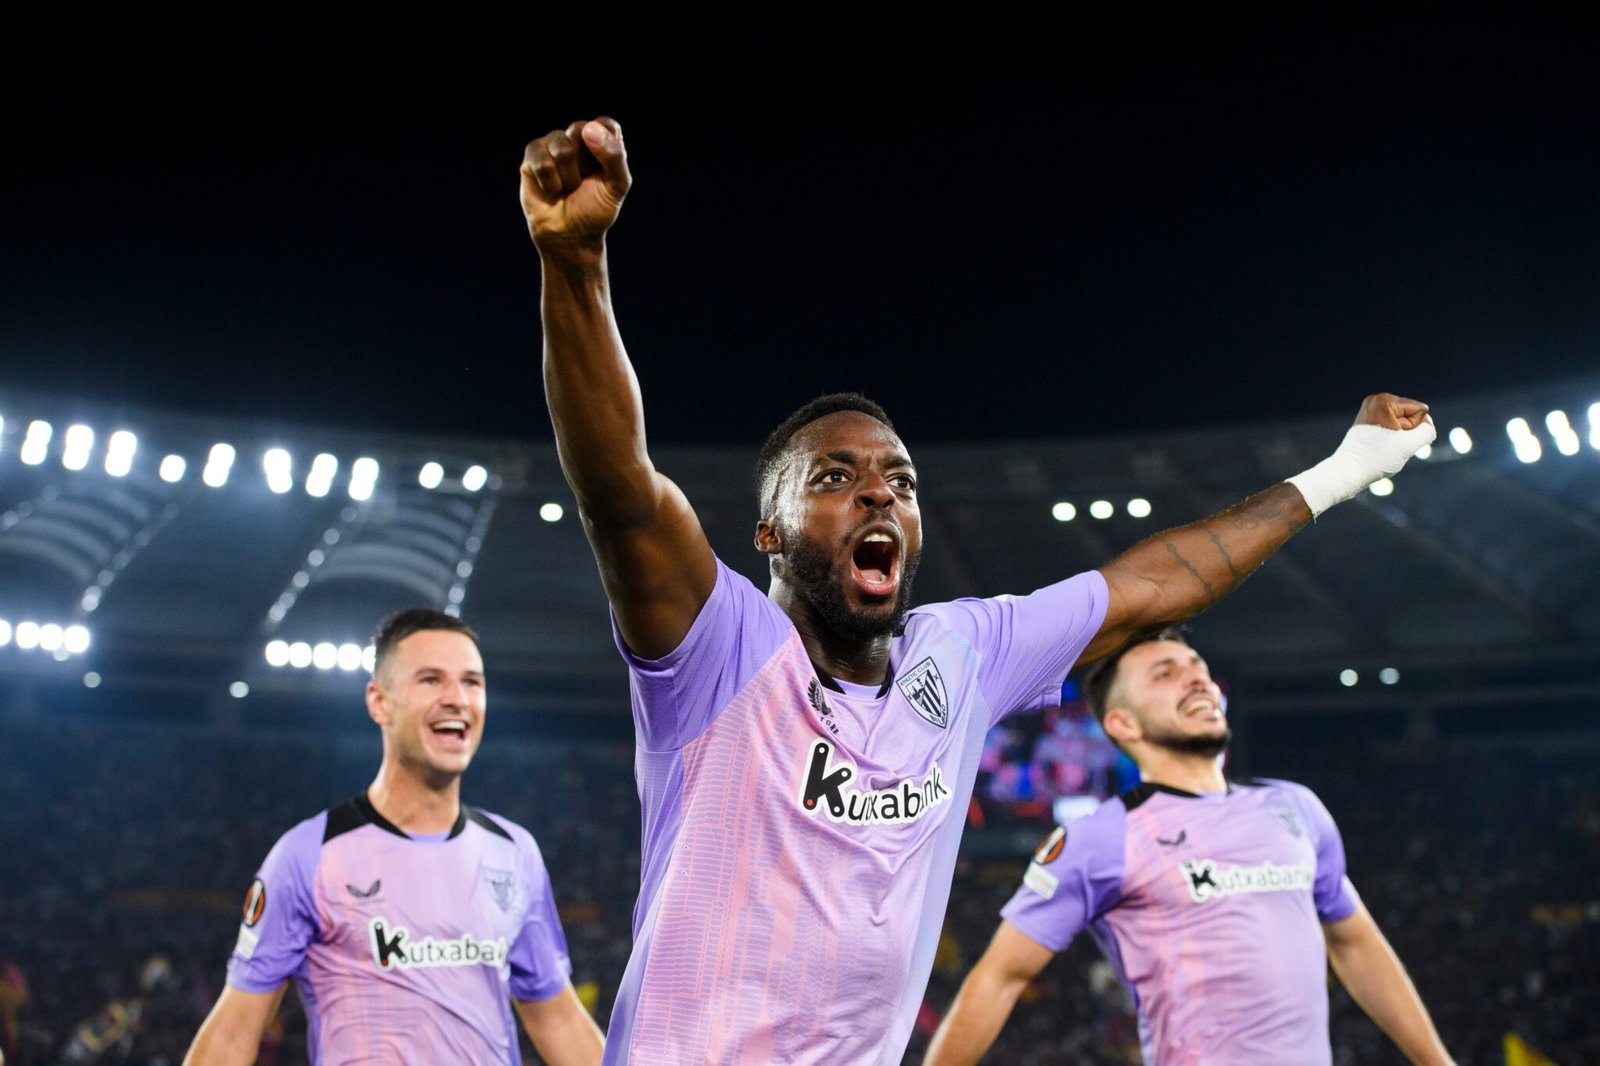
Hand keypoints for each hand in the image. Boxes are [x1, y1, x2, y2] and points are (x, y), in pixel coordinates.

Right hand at [521, 117, 630, 251]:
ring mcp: (553, 143)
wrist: (570, 235)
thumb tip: (588, 128)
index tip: (604, 171)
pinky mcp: (532, 154)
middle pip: (582, 130)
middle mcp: (577, 137)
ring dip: (568, 179)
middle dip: (586, 165)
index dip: (605, 147)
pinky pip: (542, 163)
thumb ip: (614, 155)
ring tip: (567, 188)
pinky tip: (551, 190)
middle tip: (584, 181)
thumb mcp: (617, 186)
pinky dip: (550, 184)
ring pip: (563, 150)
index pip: (606, 125)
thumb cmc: (595, 209)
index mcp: (602, 140)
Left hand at [1288, 393, 1435, 516]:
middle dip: (1405, 432)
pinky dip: (1389, 439)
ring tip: (1381, 445)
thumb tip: (1426, 420)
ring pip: (1401, 424)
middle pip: (1410, 416)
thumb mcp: (1410, 444)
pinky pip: (1390, 429)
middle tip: (1387, 444)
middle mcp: (1375, 400)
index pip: (1419, 411)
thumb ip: (1427, 430)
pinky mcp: (1366, 421)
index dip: (1413, 429)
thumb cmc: (1378, 458)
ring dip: (1398, 437)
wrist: (1349, 471)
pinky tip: (1377, 446)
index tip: (1394, 439)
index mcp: (1385, 400)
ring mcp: (1369, 410)